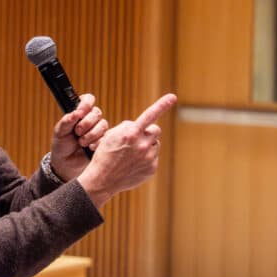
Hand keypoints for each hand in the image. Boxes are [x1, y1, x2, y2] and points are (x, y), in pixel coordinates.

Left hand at [49, 93, 107, 180]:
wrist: (66, 164)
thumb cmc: (62, 144)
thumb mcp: (59, 132)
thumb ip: (66, 121)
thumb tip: (76, 113)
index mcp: (80, 112)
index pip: (88, 99)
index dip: (86, 104)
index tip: (80, 113)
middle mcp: (90, 119)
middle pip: (97, 112)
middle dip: (86, 123)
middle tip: (77, 132)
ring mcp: (98, 130)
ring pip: (103, 125)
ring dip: (91, 134)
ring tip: (81, 142)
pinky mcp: (103, 141)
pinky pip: (106, 137)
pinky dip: (96, 143)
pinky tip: (89, 148)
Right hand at [76, 93, 177, 208]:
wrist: (102, 180)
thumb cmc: (105, 155)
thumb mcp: (111, 135)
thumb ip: (128, 127)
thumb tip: (143, 127)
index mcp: (131, 134)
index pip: (149, 115)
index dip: (162, 105)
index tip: (173, 97)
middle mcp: (142, 145)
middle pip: (155, 130)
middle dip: (148, 131)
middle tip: (138, 137)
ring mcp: (149, 157)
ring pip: (155, 143)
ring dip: (147, 145)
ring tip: (131, 154)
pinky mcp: (152, 168)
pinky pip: (154, 156)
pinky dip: (146, 158)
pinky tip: (134, 163)